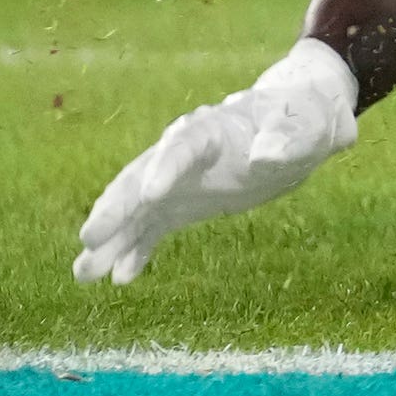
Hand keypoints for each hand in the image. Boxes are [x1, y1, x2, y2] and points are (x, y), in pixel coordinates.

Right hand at [74, 40, 359, 284]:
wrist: (298, 123)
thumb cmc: (305, 118)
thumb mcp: (310, 125)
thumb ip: (288, 138)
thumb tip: (265, 154)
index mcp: (213, 127)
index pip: (183, 145)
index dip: (166, 167)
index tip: (149, 195)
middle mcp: (184, 153)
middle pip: (142, 178)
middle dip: (117, 208)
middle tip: (90, 238)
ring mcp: (178, 180)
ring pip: (137, 208)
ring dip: (112, 238)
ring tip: (85, 273)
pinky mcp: (182, 203)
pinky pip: (152, 227)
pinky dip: (137, 250)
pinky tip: (121, 277)